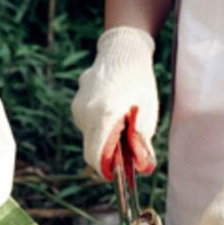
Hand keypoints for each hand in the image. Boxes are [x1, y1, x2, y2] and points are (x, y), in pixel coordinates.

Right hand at [70, 27, 158, 179]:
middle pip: (91, 148)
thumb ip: (143, 140)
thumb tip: (144, 167)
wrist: (122, 51)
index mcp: (104, 115)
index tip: (116, 174)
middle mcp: (85, 112)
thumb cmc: (139, 80)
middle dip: (108, 154)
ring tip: (122, 122)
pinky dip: (99, 125)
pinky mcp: (76, 102)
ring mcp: (78, 106)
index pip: (94, 156)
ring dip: (104, 137)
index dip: (104, 170)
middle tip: (127, 148)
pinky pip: (86, 123)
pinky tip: (113, 109)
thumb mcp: (147, 110)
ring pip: (89, 136)